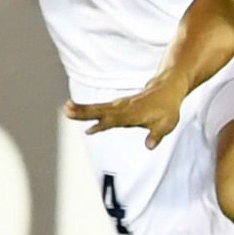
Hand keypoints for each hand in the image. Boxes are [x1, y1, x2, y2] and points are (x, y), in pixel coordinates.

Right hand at [64, 75, 186, 149]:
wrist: (167, 88)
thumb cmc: (167, 108)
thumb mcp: (167, 124)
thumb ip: (157, 135)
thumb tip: (150, 146)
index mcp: (134, 113)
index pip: (116, 120)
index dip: (102, 125)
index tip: (88, 129)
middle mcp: (124, 108)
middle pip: (101, 111)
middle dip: (84, 112)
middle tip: (67, 110)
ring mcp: (120, 106)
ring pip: (99, 109)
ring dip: (83, 110)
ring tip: (66, 109)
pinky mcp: (119, 106)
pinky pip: (103, 109)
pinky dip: (91, 111)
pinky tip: (82, 121)